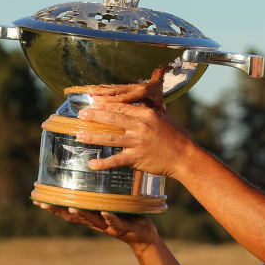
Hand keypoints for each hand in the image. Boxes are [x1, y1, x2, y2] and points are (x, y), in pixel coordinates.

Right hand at [35, 202, 158, 250]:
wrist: (143, 234)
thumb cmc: (125, 215)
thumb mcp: (109, 202)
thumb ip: (99, 193)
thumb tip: (91, 171)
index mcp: (90, 214)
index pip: (67, 209)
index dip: (52, 205)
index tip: (37, 198)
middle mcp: (95, 221)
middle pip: (73, 217)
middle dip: (59, 210)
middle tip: (44, 204)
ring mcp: (107, 226)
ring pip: (91, 220)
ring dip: (81, 214)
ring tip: (72, 207)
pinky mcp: (121, 227)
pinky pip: (114, 221)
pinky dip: (109, 216)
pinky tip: (104, 211)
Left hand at [76, 86, 196, 178]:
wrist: (184, 157)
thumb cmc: (177, 137)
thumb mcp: (165, 117)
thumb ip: (152, 109)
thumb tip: (144, 101)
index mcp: (146, 114)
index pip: (121, 107)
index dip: (105, 105)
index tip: (93, 104)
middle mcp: (141, 126)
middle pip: (112, 119)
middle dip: (94, 116)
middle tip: (81, 115)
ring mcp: (138, 143)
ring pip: (110, 138)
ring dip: (93, 137)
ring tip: (79, 136)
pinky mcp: (137, 158)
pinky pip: (116, 160)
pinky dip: (103, 163)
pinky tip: (92, 164)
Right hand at [85, 66, 168, 107]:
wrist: (160, 83)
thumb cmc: (159, 97)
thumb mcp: (159, 103)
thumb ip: (153, 109)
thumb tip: (149, 116)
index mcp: (142, 92)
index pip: (125, 98)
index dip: (112, 101)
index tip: (101, 104)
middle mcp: (134, 87)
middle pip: (116, 92)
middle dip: (103, 95)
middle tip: (91, 99)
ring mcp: (129, 85)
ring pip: (114, 88)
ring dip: (101, 90)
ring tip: (89, 92)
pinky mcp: (126, 85)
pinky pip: (114, 87)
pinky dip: (104, 88)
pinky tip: (95, 89)